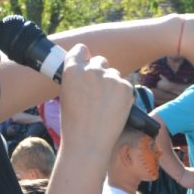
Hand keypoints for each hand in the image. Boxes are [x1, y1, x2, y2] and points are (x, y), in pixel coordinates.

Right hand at [57, 44, 133, 159]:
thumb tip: (87, 70)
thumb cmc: (74, 124)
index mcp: (72, 70)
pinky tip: (114, 109)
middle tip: (98, 92)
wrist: (88, 142)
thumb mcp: (67, 96)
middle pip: (100, 61)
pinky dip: (122, 95)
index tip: (86, 61)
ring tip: (105, 106)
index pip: (80, 50)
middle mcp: (91, 70)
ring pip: (114, 74)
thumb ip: (76, 79)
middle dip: (100, 72)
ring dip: (112, 85)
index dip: (84, 57)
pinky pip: (125, 85)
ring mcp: (110, 77)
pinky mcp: (126, 87)